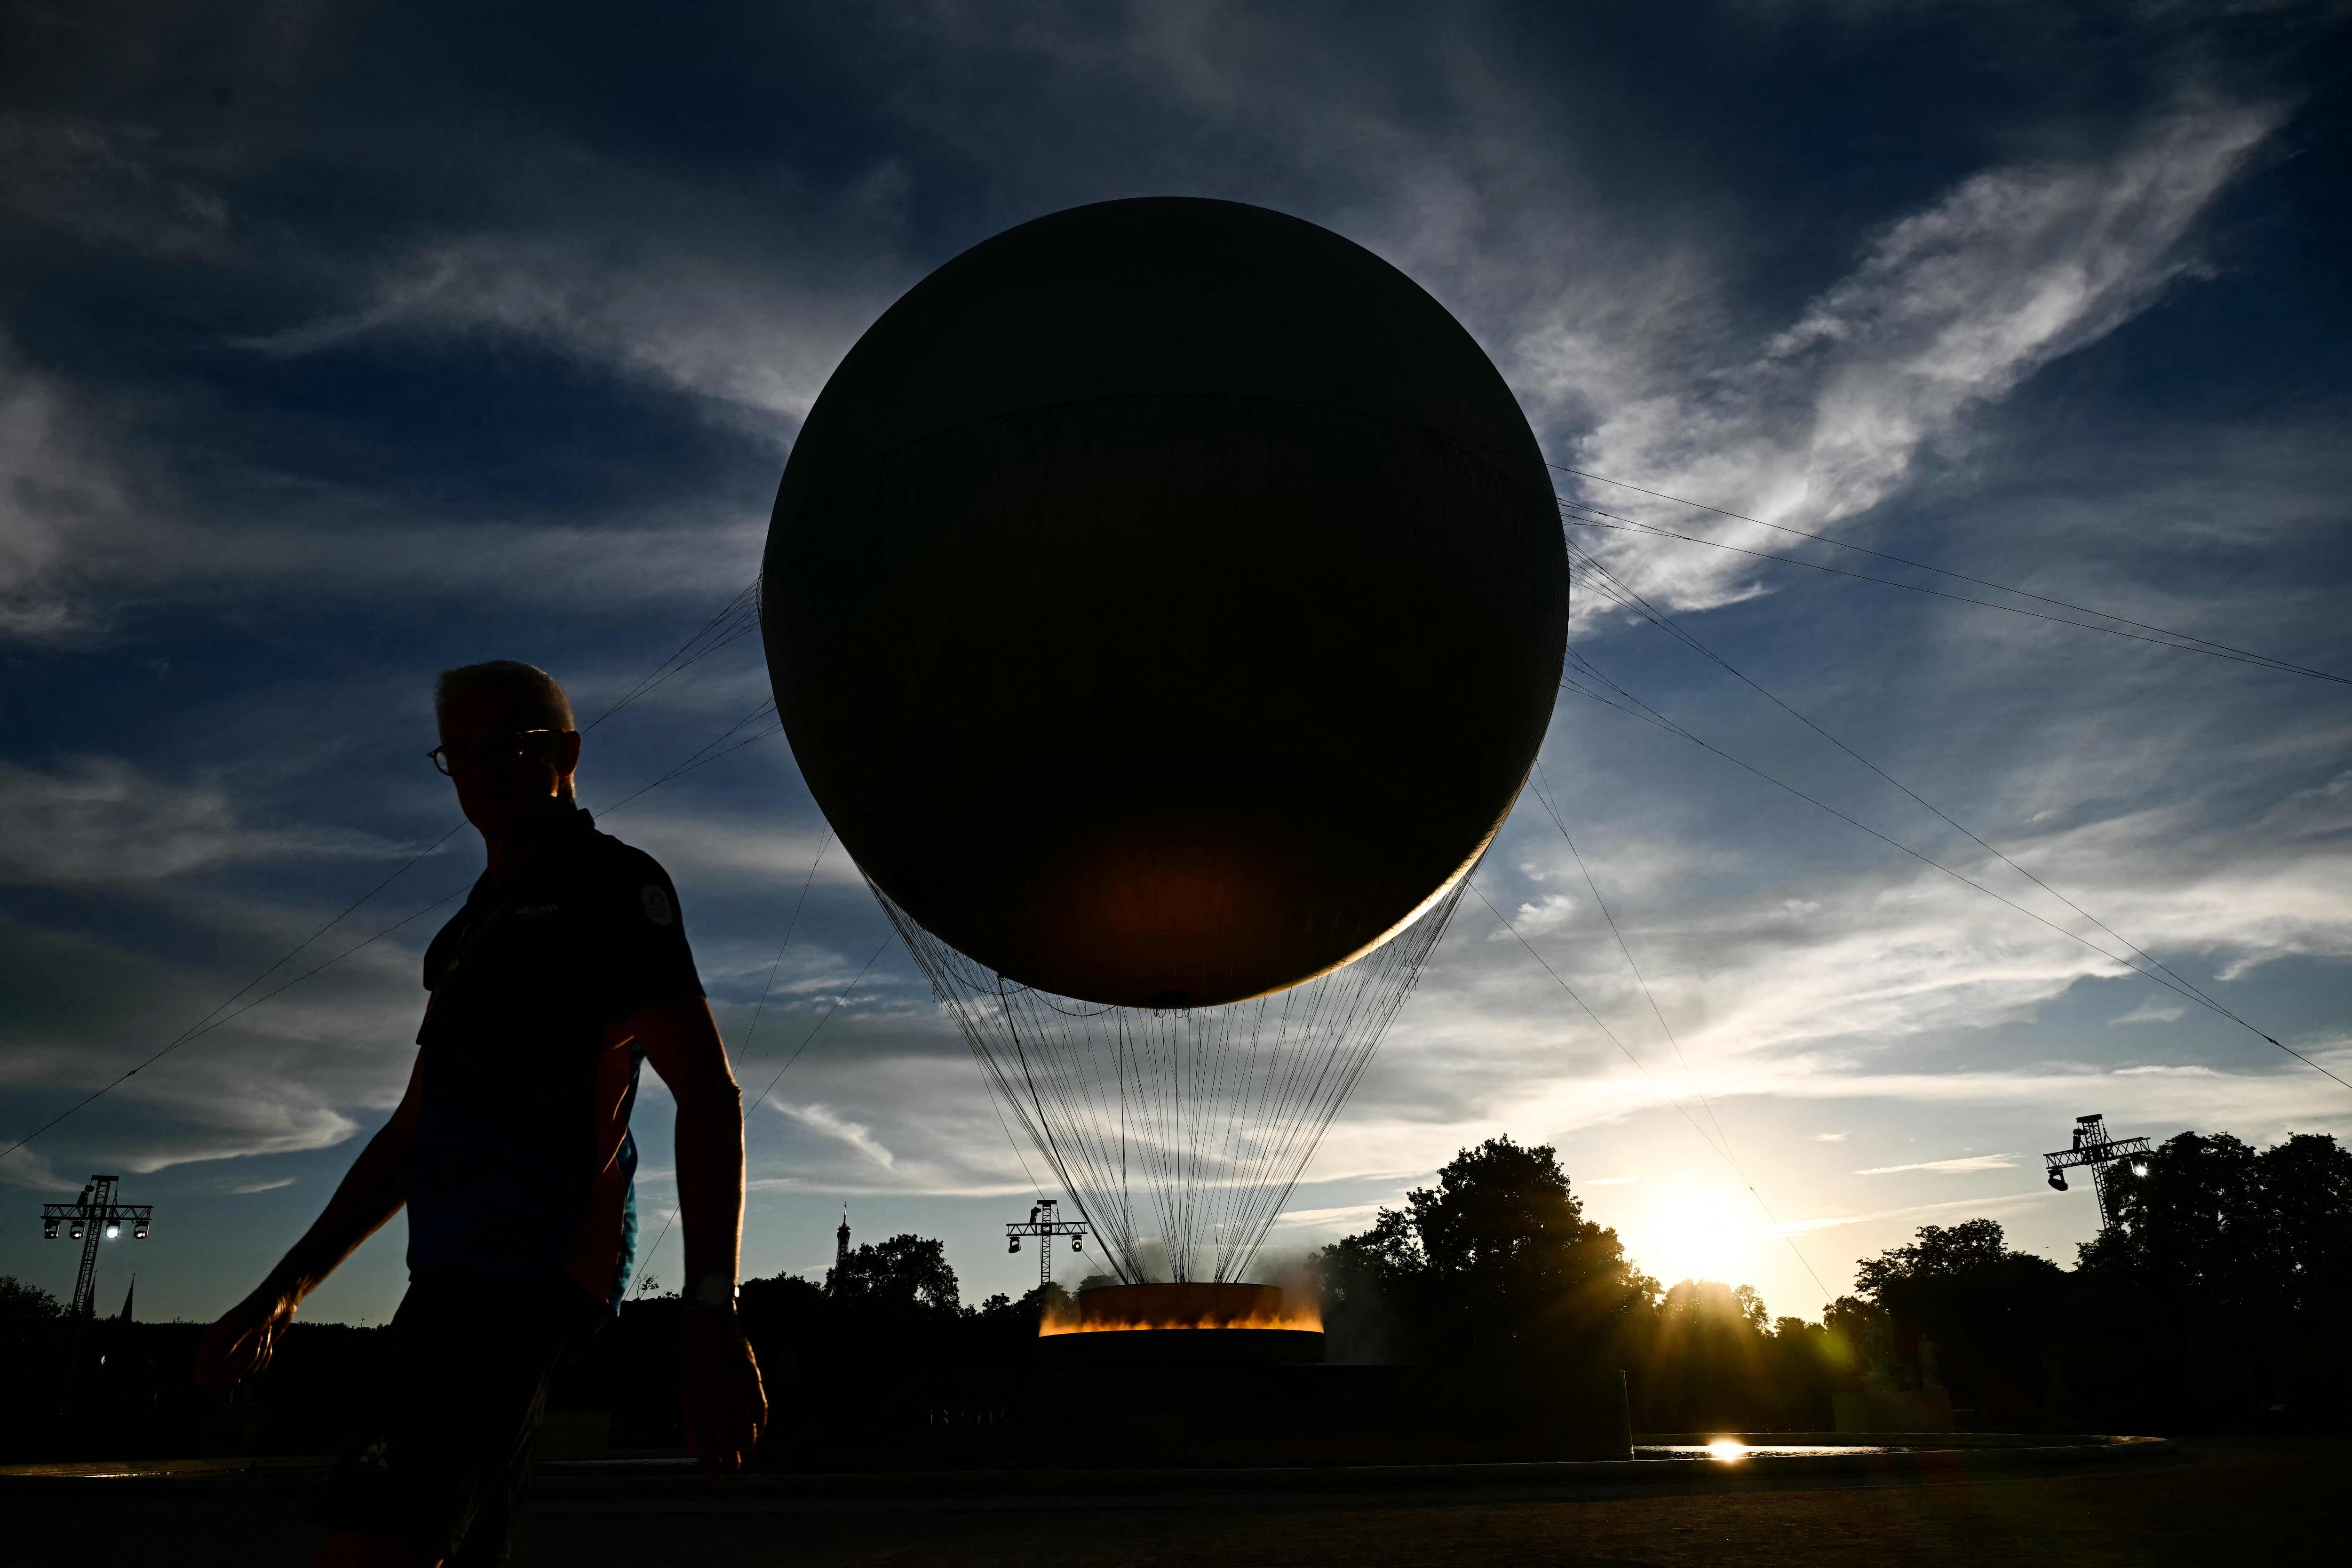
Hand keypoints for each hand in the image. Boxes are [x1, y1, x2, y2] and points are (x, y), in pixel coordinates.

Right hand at [194, 1283, 298, 1388]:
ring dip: (259, 1356)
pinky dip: (266, 1356)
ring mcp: (236, 1352)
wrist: (279, 1300)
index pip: (200, 1374)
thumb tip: (215, 1359)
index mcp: (211, 1341)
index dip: (215, 1382)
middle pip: (227, 1376)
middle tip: (257, 1339)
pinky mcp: (251, 1353)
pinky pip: (257, 1369)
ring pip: (245, 1373)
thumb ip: (232, 1341)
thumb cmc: (261, 1308)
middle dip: (247, 1362)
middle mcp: (221, 1349)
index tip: (237, 1380)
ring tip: (263, 1334)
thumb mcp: (247, 1324)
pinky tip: (268, 1338)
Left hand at [680, 1308, 766, 1474]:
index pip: (704, 1444)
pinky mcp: (754, 1381)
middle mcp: (718, 1398)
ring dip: (744, 1446)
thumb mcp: (686, 1392)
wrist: (711, 1325)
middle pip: (729, 1443)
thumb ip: (692, 1422)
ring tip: (740, 1449)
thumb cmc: (694, 1361)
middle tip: (730, 1467)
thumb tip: (695, 1452)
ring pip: (748, 1433)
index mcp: (696, 1401)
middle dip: (730, 1461)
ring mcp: (739, 1389)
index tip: (715, 1477)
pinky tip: (753, 1432)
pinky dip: (758, 1428)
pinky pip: (761, 1415)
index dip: (710, 1465)